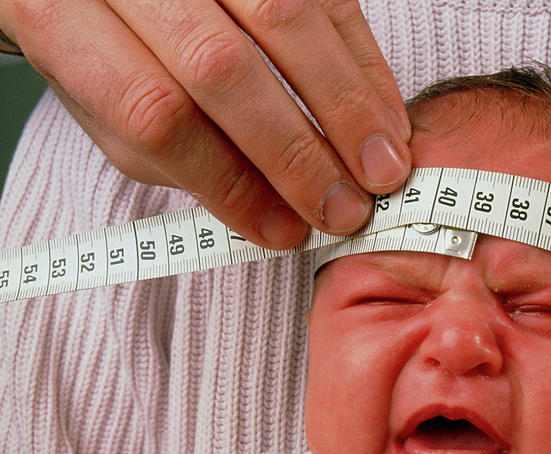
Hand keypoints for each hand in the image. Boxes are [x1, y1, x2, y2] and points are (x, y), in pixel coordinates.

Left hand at [0, 0, 411, 245]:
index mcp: (63, 24)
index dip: (230, 183)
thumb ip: (187, 164)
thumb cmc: (113, 53)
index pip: (156, 115)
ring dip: (347, 107)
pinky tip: (383, 118)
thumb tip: (279, 215)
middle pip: (220, 67)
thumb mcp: (117, 119)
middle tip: (346, 209)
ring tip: (382, 169)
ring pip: (285, 17)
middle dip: (296, 152)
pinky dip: (364, 66)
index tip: (284, 231)